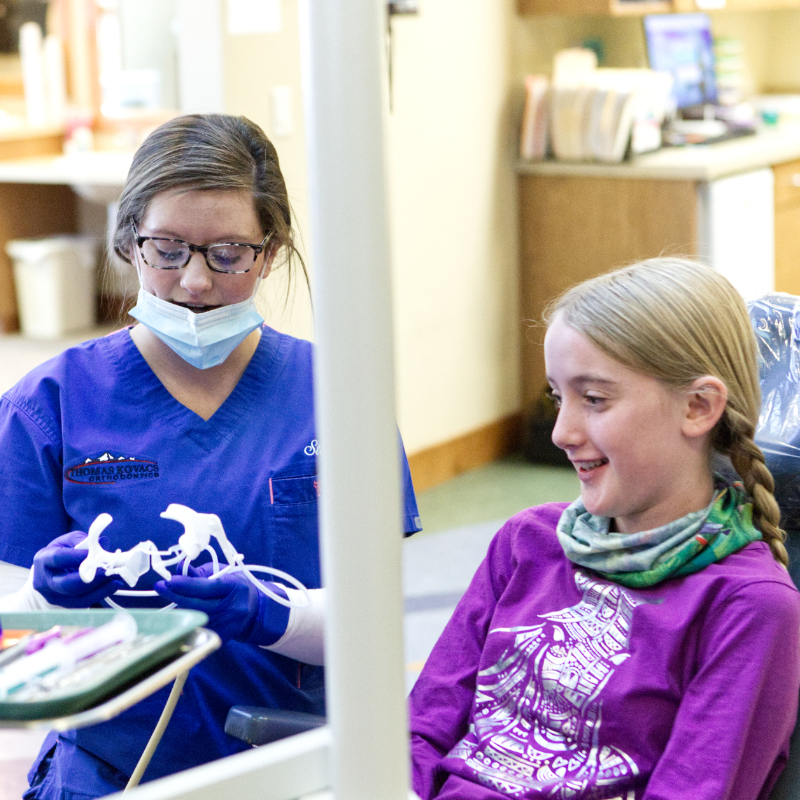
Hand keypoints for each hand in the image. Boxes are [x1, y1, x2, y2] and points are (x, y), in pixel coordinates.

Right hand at [32, 531, 124, 607]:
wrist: (49, 574)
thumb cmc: (61, 554)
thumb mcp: (68, 541)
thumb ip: (84, 540)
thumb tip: (104, 542)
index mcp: (44, 560)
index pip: (59, 559)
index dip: (78, 557)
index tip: (97, 554)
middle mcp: (45, 581)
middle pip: (67, 584)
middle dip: (90, 579)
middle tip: (108, 572)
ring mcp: (54, 596)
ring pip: (77, 598)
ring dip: (99, 590)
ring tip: (115, 581)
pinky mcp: (65, 605)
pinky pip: (84, 603)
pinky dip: (100, 595)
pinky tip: (111, 587)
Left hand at [154, 565, 290, 644]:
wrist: (255, 610)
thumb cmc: (236, 587)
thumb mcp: (223, 573)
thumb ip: (201, 573)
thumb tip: (178, 571)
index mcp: (234, 588)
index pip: (207, 587)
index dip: (186, 584)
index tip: (169, 580)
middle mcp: (232, 608)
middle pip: (198, 604)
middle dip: (175, 595)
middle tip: (160, 586)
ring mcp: (226, 625)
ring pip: (194, 617)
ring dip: (179, 607)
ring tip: (171, 597)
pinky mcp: (220, 638)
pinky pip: (198, 629)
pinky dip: (187, 620)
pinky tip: (181, 613)